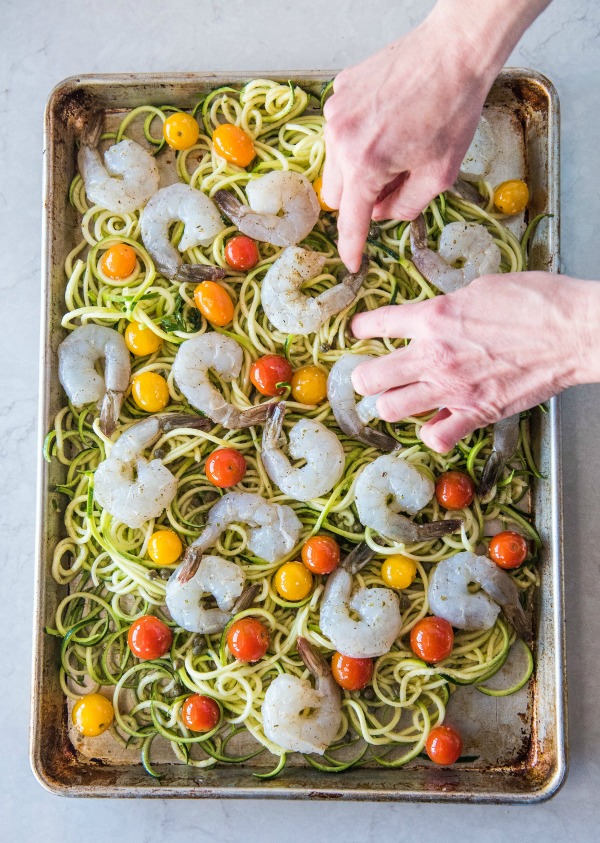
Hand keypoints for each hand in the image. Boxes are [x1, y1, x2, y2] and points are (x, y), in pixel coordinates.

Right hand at [321, 0, 551, 271]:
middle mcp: (341, 139)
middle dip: (359, 198)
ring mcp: (336, 112)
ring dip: (358, 166)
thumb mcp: (439, 175)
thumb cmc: (452, 110)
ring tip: (395, 143)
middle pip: (335, 194)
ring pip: (335, 162)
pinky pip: (341, 130)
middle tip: (394, 182)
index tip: (351, 262)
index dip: (351, 245)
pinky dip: (359, 136)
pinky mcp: (340, 91)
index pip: (351, 219)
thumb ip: (406, 205)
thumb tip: (384, 213)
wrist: (453, 52)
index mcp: (366, 165)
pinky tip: (388, 120)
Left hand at [350, 272, 596, 452]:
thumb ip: (449, 307)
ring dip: (390, 405)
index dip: (362, 327)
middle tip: (373, 375)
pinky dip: (432, 433)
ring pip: (390, 410)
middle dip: (365, 377)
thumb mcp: (481, 288)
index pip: (377, 323)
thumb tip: (437, 316)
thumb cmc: (537, 302)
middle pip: (369, 377)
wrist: (574, 331)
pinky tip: (437, 421)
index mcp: (433, 317)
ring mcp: (452, 388)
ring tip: (400, 399)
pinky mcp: (475, 413)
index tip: (360, 331)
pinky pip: (436, 437)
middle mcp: (434, 355)